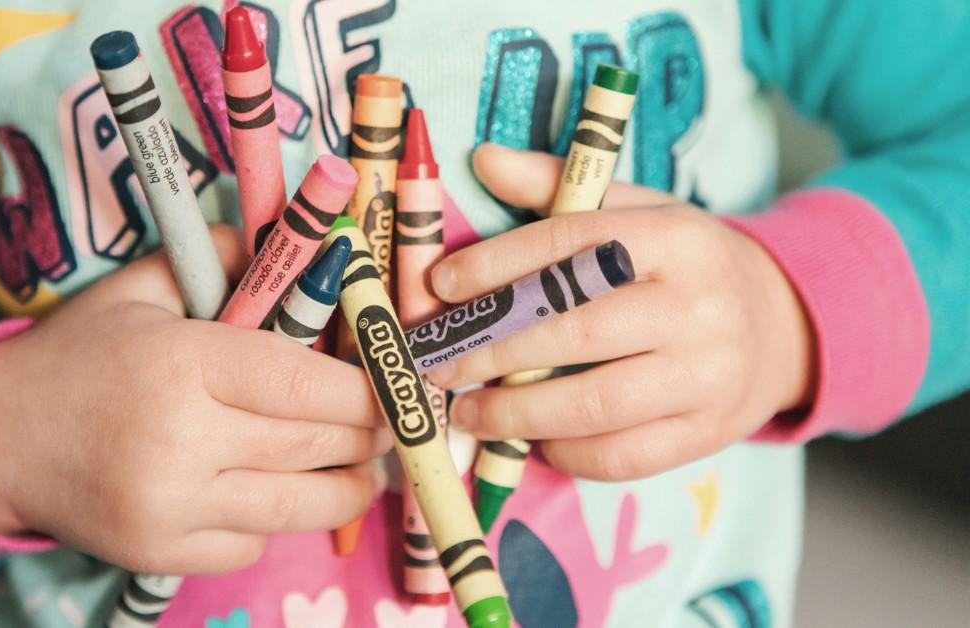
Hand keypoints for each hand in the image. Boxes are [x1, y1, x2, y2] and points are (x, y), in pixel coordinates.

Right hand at [0, 225, 390, 574]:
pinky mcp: (162, 555)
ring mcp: (172, 507)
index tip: (396, 384)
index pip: (308, 381)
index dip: (368, 387)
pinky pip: (255, 544)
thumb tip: (301, 245)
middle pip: (317, 444)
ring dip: (348, 486)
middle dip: (370, 435)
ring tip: (362, 467)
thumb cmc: (80, 355)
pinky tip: (273, 491)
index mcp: (183, 362)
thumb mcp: (142, 287)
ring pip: (301, 506)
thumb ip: (221, 256)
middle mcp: (181, 440)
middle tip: (392, 422)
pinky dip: (277, 520)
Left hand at [426, 144, 815, 480]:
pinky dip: (566, 451)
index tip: (442, 286)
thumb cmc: (684, 265)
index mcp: (675, 239)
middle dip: (493, 351)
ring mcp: (708, 376)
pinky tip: (532, 438)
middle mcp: (697, 307)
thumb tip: (483, 159)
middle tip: (439, 363)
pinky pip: (622, 456)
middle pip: (577, 332)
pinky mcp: (708, 432)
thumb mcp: (636, 212)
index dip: (498, 266)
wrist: (781, 325)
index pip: (573, 245)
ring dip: (516, 414)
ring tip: (467, 412)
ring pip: (595, 404)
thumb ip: (560, 188)